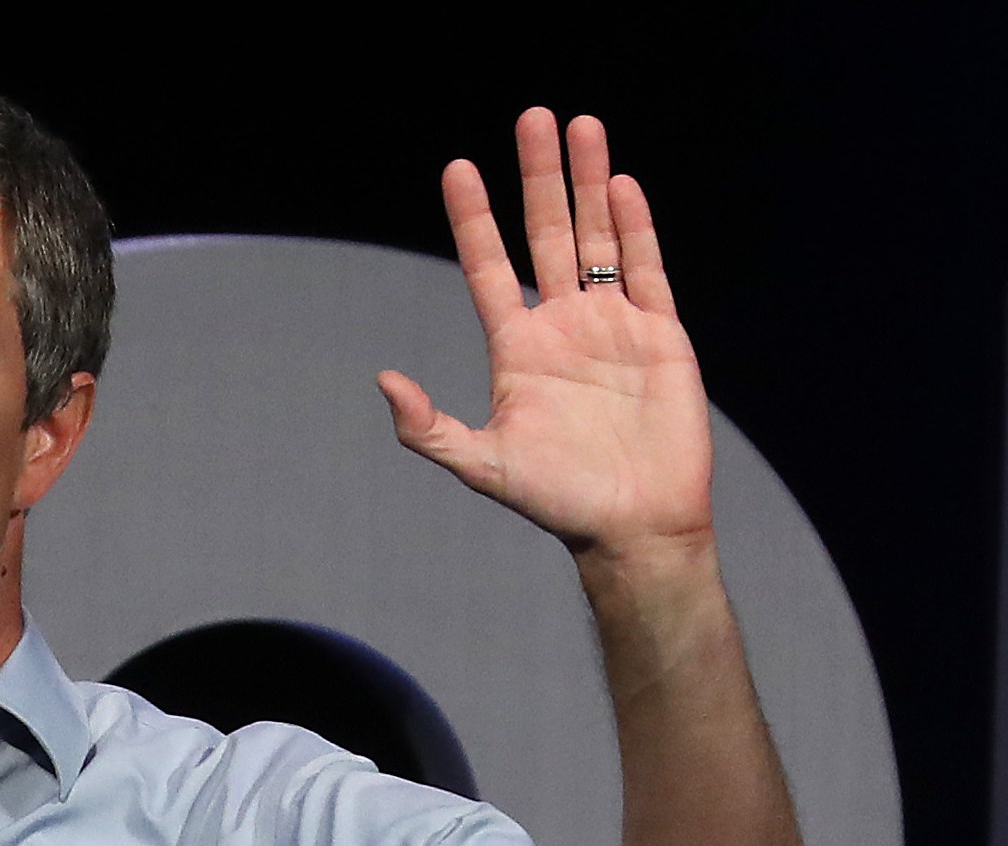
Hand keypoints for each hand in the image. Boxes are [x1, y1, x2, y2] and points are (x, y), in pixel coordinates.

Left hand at [377, 108, 713, 563]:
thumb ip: (429, 427)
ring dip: (589, 182)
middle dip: (538, 177)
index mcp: (517, 349)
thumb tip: (384, 380)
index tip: (456, 168)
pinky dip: (635, 227)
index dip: (473, 219)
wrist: (635, 527)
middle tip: (530, 117)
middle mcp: (562, 327)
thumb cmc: (557, 501)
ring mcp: (612, 326)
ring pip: (596, 238)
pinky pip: (646, 269)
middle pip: (545, 234)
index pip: (488, 267)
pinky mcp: (661, 335)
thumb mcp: (481, 465)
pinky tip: (622, 186)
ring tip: (581, 126)